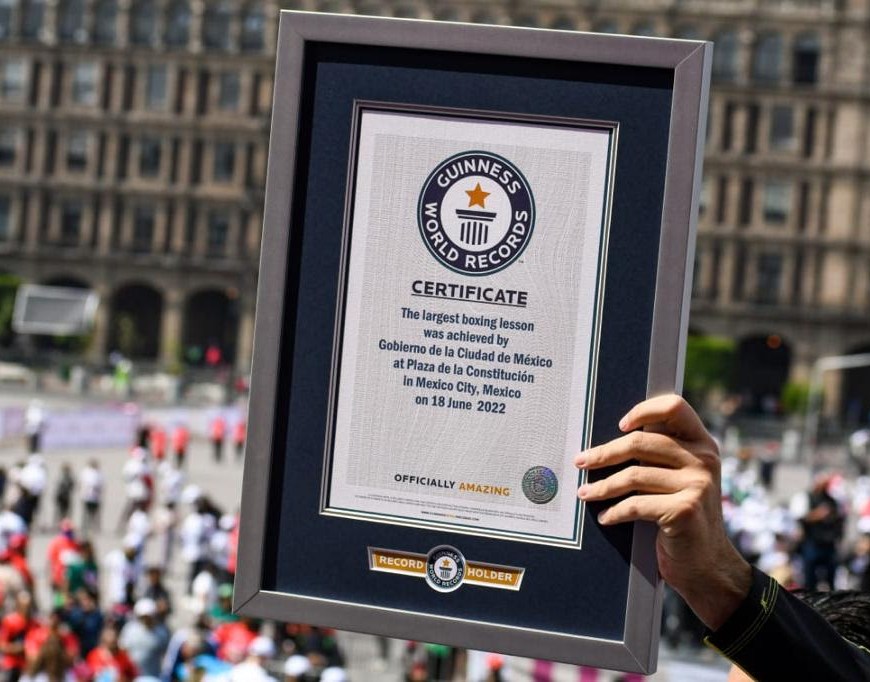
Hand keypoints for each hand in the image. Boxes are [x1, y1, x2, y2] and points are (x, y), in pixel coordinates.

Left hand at [575, 394, 751, 629]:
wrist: (707, 565)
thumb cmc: (683, 517)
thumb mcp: (681, 479)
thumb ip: (661, 456)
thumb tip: (609, 442)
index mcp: (702, 443)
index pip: (674, 407)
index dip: (644, 410)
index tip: (620, 426)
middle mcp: (704, 459)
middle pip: (641, 442)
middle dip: (604, 453)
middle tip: (580, 462)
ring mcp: (697, 484)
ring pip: (633, 475)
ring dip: (602, 487)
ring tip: (584, 494)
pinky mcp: (685, 509)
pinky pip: (636, 504)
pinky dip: (615, 512)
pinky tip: (605, 518)